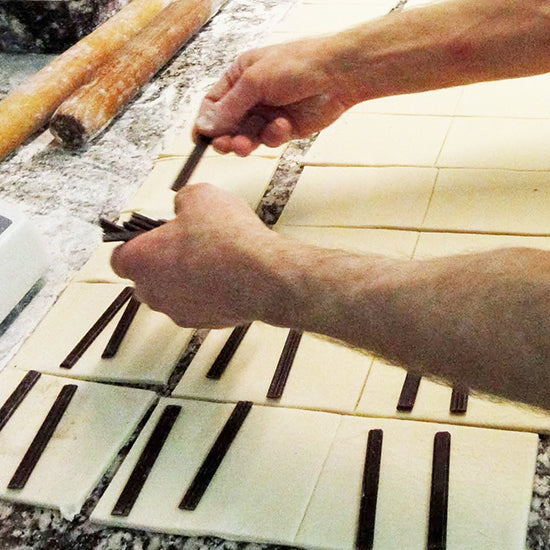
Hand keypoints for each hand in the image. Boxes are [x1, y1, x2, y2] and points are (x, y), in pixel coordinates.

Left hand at [110, 183, 280, 327]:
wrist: (263, 276)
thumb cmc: (227, 238)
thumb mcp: (200, 196)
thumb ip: (182, 200)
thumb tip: (183, 209)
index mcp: (138, 261)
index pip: (120, 256)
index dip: (138, 242)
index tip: (156, 234)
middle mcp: (151, 292)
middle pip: (145, 278)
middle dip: (161, 262)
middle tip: (187, 243)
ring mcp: (176, 311)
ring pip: (171, 293)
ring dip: (184, 279)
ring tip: (212, 259)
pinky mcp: (202, 323)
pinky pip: (196, 305)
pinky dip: (205, 293)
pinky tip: (226, 277)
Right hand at [193, 37, 352, 155]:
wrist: (337, 75)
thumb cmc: (297, 65)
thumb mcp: (254, 82)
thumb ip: (229, 107)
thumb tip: (203, 126)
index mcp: (239, 77)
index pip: (213, 104)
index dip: (205, 122)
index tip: (201, 139)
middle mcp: (251, 97)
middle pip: (227, 125)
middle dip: (225, 137)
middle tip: (224, 147)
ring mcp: (267, 114)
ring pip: (246, 137)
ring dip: (244, 142)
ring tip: (244, 145)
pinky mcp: (283, 129)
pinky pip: (268, 140)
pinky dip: (273, 136)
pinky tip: (282, 126)